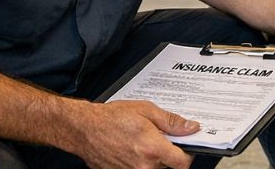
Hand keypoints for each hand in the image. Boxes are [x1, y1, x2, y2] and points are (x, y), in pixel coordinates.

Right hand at [70, 100, 198, 168]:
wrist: (84, 129)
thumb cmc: (111, 118)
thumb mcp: (146, 110)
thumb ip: (171, 122)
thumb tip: (190, 128)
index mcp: (152, 149)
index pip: (183, 163)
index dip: (188, 154)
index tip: (187, 146)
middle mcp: (143, 166)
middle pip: (168, 166)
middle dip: (168, 152)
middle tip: (159, 137)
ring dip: (153, 158)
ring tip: (142, 141)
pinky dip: (140, 162)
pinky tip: (132, 149)